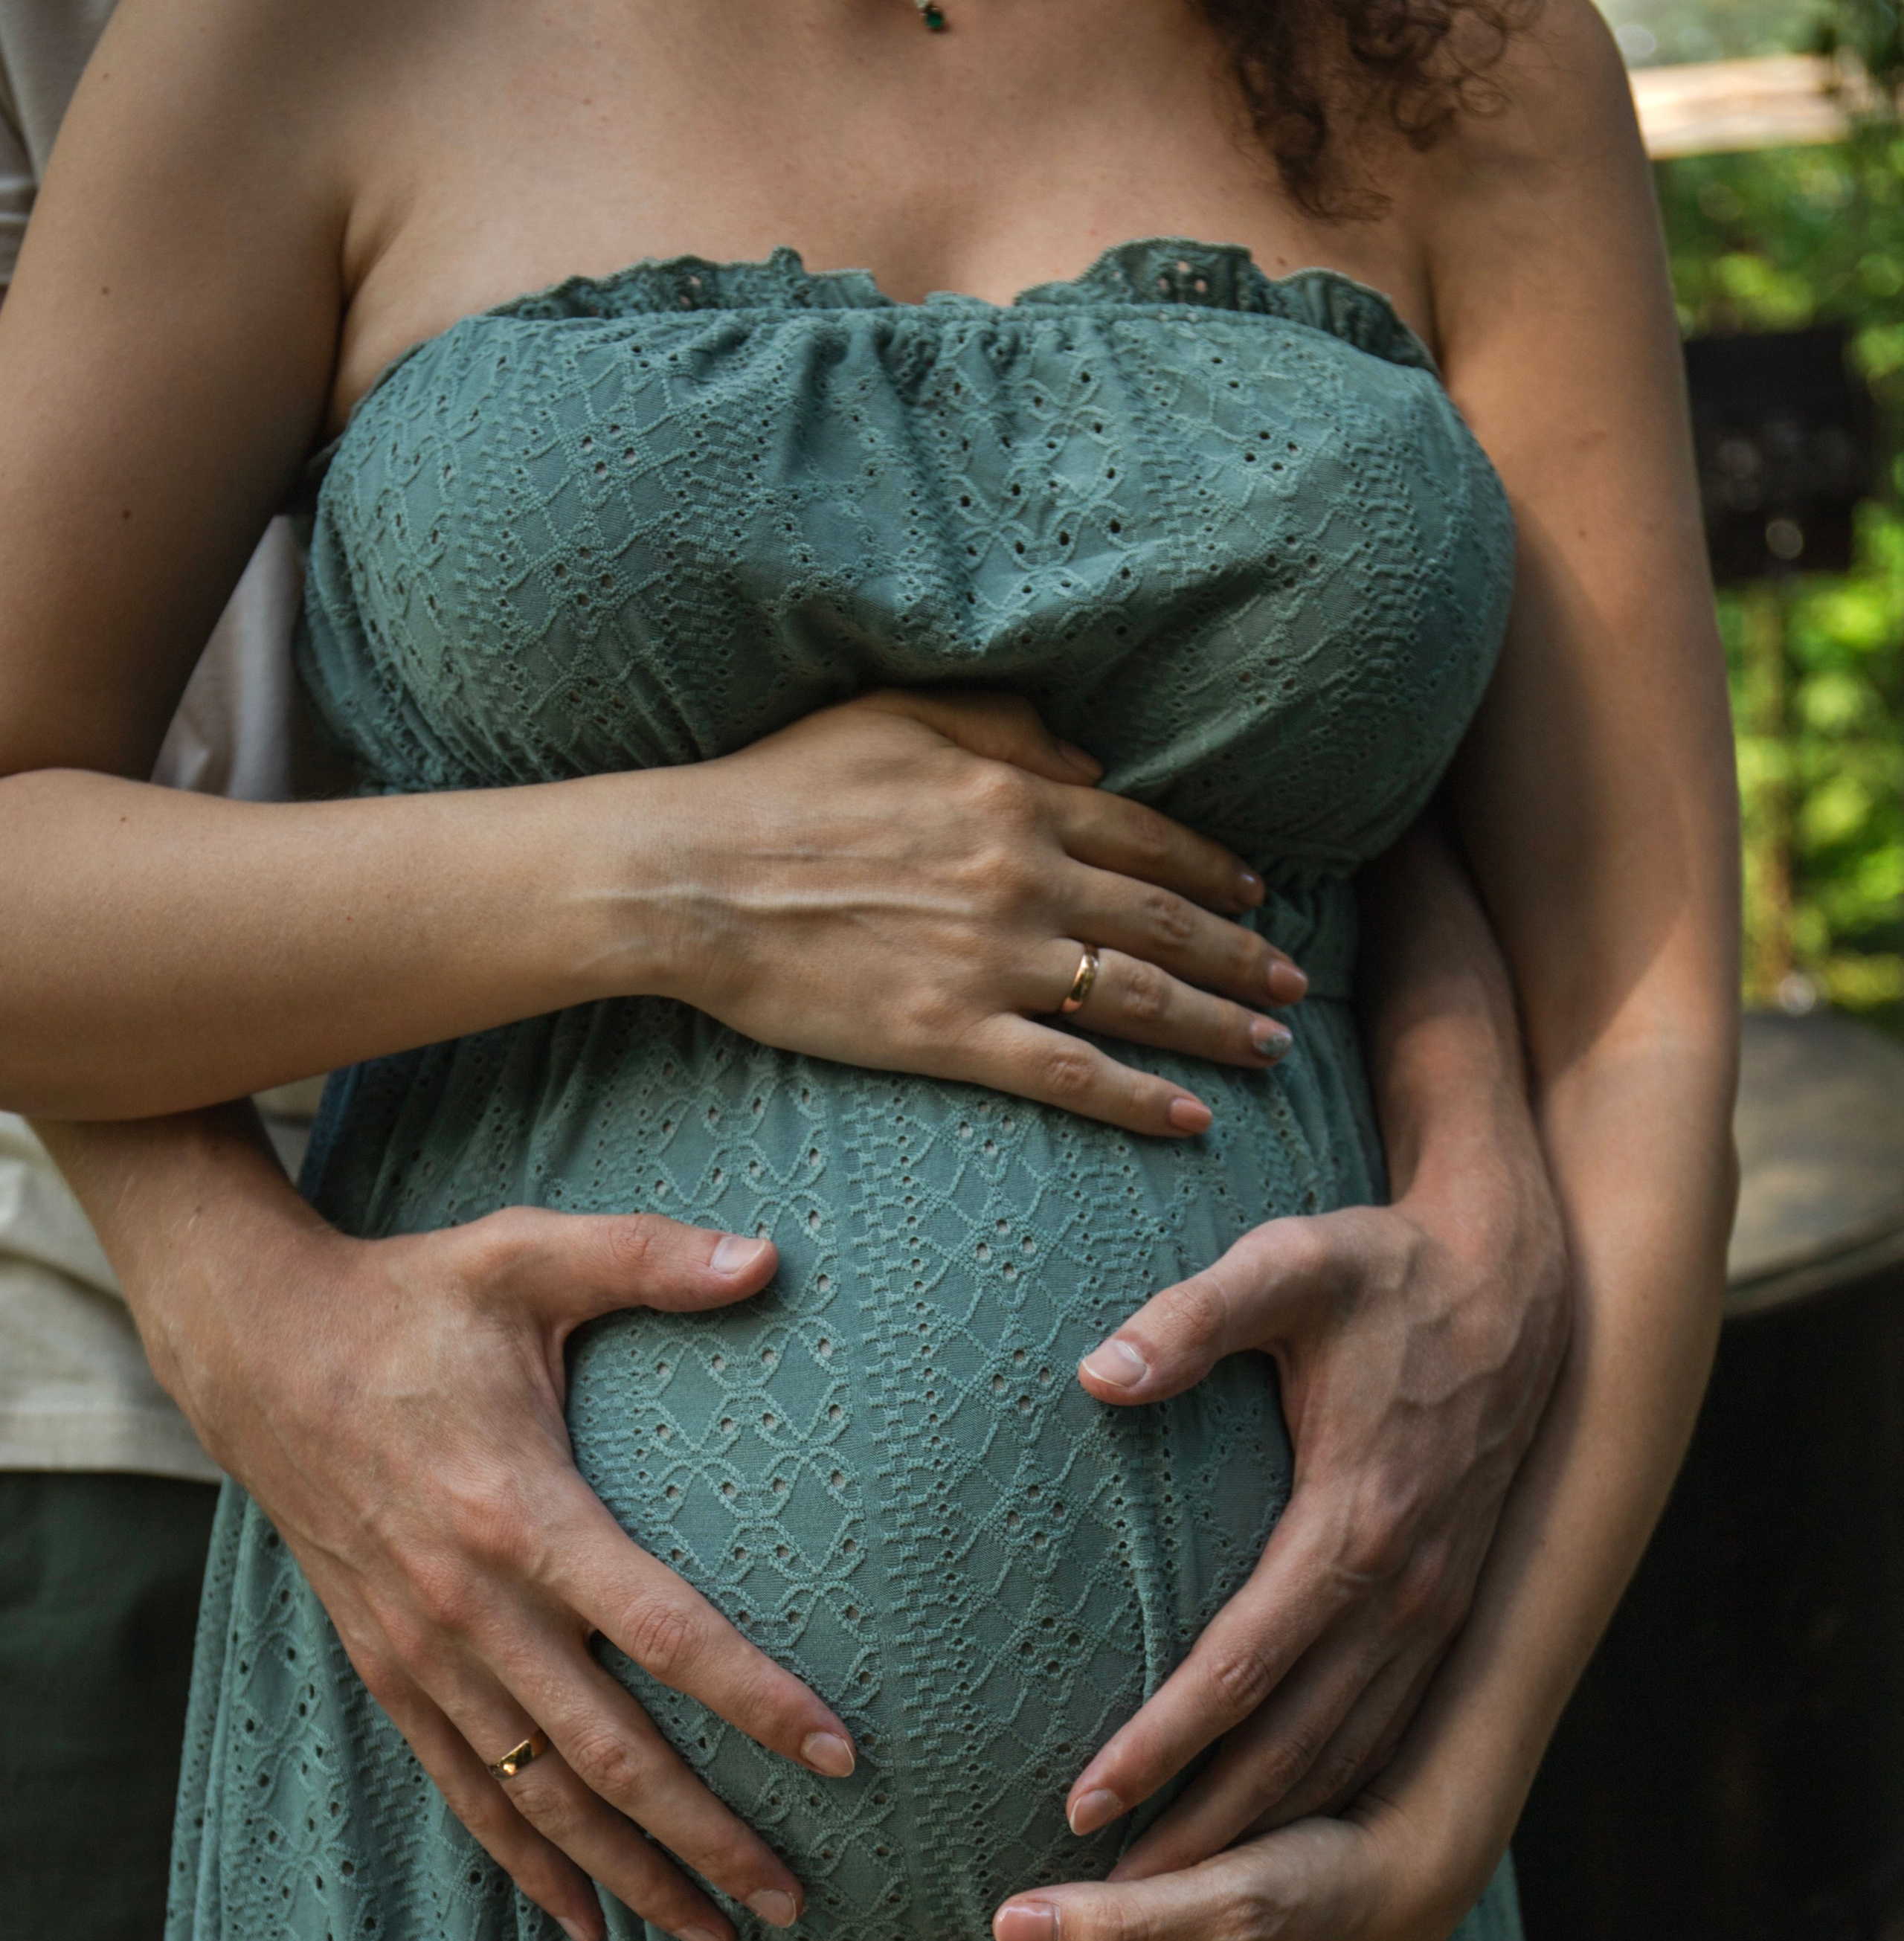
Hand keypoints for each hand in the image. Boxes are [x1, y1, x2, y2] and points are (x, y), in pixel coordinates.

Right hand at [146, 1191, 855, 1940]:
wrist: (254, 1352)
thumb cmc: (410, 1299)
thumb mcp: (525, 1254)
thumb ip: (649, 1257)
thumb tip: (774, 1255)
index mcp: (522, 1512)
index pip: (664, 1630)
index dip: (755, 1699)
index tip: (841, 1755)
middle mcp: (472, 1605)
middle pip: (609, 1753)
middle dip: (707, 1836)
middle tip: (799, 1900)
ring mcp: (423, 1651)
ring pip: (539, 1797)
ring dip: (629, 1875)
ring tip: (716, 1937)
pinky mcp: (389, 1671)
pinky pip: (467, 1788)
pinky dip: (526, 1862)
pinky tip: (583, 1919)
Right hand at [651, 688, 1306, 1136]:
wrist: (694, 875)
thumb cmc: (778, 787)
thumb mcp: (893, 715)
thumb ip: (1002, 728)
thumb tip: (1088, 762)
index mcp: (1012, 795)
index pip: (1145, 837)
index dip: (1212, 871)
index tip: (1257, 899)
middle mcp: (1023, 877)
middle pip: (1163, 922)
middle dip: (1240, 958)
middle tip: (1293, 988)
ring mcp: (991, 959)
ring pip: (1136, 998)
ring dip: (1214, 1027)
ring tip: (1269, 1050)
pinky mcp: (949, 1032)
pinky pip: (1068, 1073)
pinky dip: (1137, 1098)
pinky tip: (1191, 1119)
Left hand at [1063, 1164, 1567, 1873]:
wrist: (1522, 1279)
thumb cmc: (1382, 1268)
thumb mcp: (1289, 1265)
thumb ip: (1194, 1315)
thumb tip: (1100, 1370)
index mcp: (1357, 1518)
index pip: (1245, 1660)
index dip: (1164, 1738)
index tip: (1084, 1799)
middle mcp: (1406, 1587)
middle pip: (1295, 1741)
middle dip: (1201, 1826)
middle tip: (1103, 1903)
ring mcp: (1437, 1608)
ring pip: (1344, 1753)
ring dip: (1259, 1831)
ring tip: (1164, 1898)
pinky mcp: (1448, 1610)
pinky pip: (1383, 1728)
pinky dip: (1323, 1794)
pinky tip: (1268, 1837)